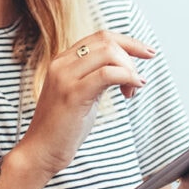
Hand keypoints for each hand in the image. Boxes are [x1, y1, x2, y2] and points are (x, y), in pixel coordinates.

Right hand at [17, 31, 151, 175]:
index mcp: (63, 60)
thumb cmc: (63, 127)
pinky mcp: (73, 94)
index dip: (128, 42)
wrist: (40, 151)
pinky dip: (127, 78)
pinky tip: (132, 90)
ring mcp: (65, 77)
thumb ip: (96, 76)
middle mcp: (62, 63)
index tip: (147, 53)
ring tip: (132, 91)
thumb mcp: (81, 93)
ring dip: (129, 69)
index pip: (100, 37)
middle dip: (132, 57)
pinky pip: (107, 74)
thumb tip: (124, 68)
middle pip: (107, 42)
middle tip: (138, 81)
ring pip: (108, 53)